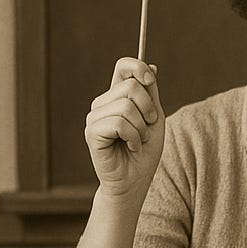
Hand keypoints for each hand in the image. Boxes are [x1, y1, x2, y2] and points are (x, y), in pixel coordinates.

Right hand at [85, 56, 164, 199]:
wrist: (135, 181)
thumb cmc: (145, 152)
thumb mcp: (155, 119)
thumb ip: (151, 94)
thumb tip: (150, 66)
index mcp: (116, 97)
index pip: (123, 66)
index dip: (137, 67)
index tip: (150, 81)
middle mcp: (102, 103)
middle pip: (131, 86)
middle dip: (149, 109)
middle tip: (148, 128)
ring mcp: (94, 117)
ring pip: (127, 107)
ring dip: (142, 128)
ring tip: (137, 141)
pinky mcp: (92, 132)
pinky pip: (120, 123)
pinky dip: (133, 137)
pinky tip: (131, 147)